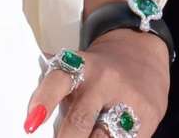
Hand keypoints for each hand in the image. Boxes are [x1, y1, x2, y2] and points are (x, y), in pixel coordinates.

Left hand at [24, 27, 168, 135]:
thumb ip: (61, 90)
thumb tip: (36, 120)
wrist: (141, 52)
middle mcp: (103, 81)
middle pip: (80, 119)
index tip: (30, 125)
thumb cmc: (99, 69)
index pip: (57, 82)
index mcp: (80, 65)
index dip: (43, 103)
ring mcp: (128, 101)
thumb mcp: (78, 68)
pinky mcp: (148, 119)